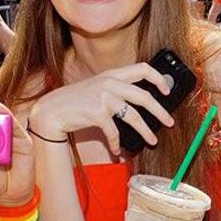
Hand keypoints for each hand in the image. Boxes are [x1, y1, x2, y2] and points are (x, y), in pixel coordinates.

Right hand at [27, 63, 174, 154]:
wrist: (51, 110)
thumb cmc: (75, 101)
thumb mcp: (97, 87)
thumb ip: (116, 89)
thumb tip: (140, 101)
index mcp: (112, 74)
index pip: (142, 68)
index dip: (158, 78)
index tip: (167, 91)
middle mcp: (110, 83)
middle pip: (144, 96)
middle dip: (160, 111)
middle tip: (169, 122)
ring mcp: (103, 97)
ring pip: (134, 116)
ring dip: (146, 131)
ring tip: (153, 141)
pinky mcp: (97, 113)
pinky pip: (114, 132)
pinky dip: (117, 144)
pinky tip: (118, 152)